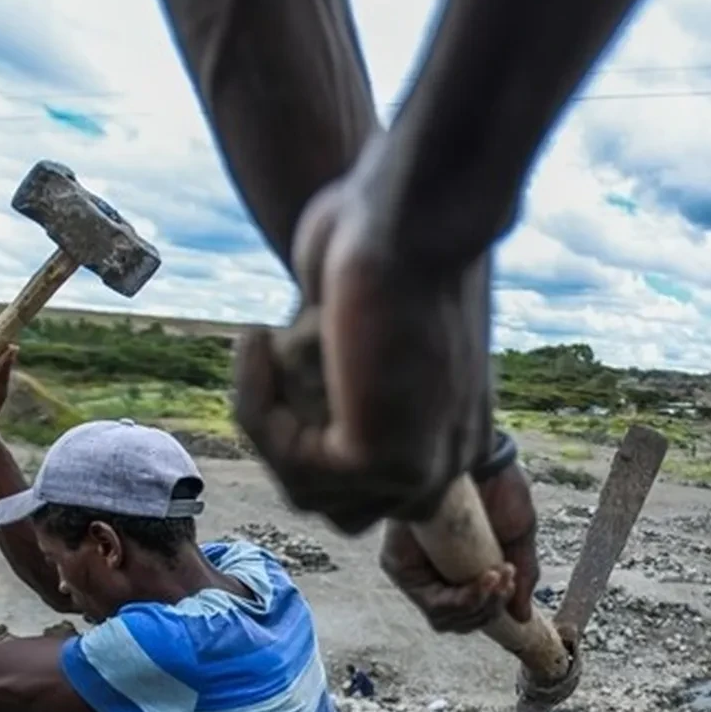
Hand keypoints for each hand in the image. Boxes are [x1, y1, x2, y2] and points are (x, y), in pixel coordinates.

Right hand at [234, 135, 493, 533]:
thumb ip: (338, 375)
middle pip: (337, 505)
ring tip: (265, 342)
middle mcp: (445, 464)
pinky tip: (259, 339)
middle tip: (269, 357)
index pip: (364, 488)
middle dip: (288, 442)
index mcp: (451, 434)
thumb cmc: (392, 232)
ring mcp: (416, 470)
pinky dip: (259, 404)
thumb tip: (301, 386)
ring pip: (306, 490)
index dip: (306, 435)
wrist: (420, 206)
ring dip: (269, 418)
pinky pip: (288, 462)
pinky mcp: (380, 461)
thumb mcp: (360, 320)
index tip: (280, 356)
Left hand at [379, 462, 539, 632]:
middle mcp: (430, 575)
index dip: (492, 611)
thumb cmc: (497, 489)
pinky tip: (487, 576)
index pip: (467, 614)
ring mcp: (413, 572)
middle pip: (456, 622)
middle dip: (489, 609)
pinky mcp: (398, 564)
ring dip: (481, 604)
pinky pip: (432, 602)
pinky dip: (466, 598)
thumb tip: (521, 618)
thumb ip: (520, 578)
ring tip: (501, 575)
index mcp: (456, 570)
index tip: (513, 586)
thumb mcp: (518, 536)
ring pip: (444, 617)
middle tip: (509, 580)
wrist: (480, 456)